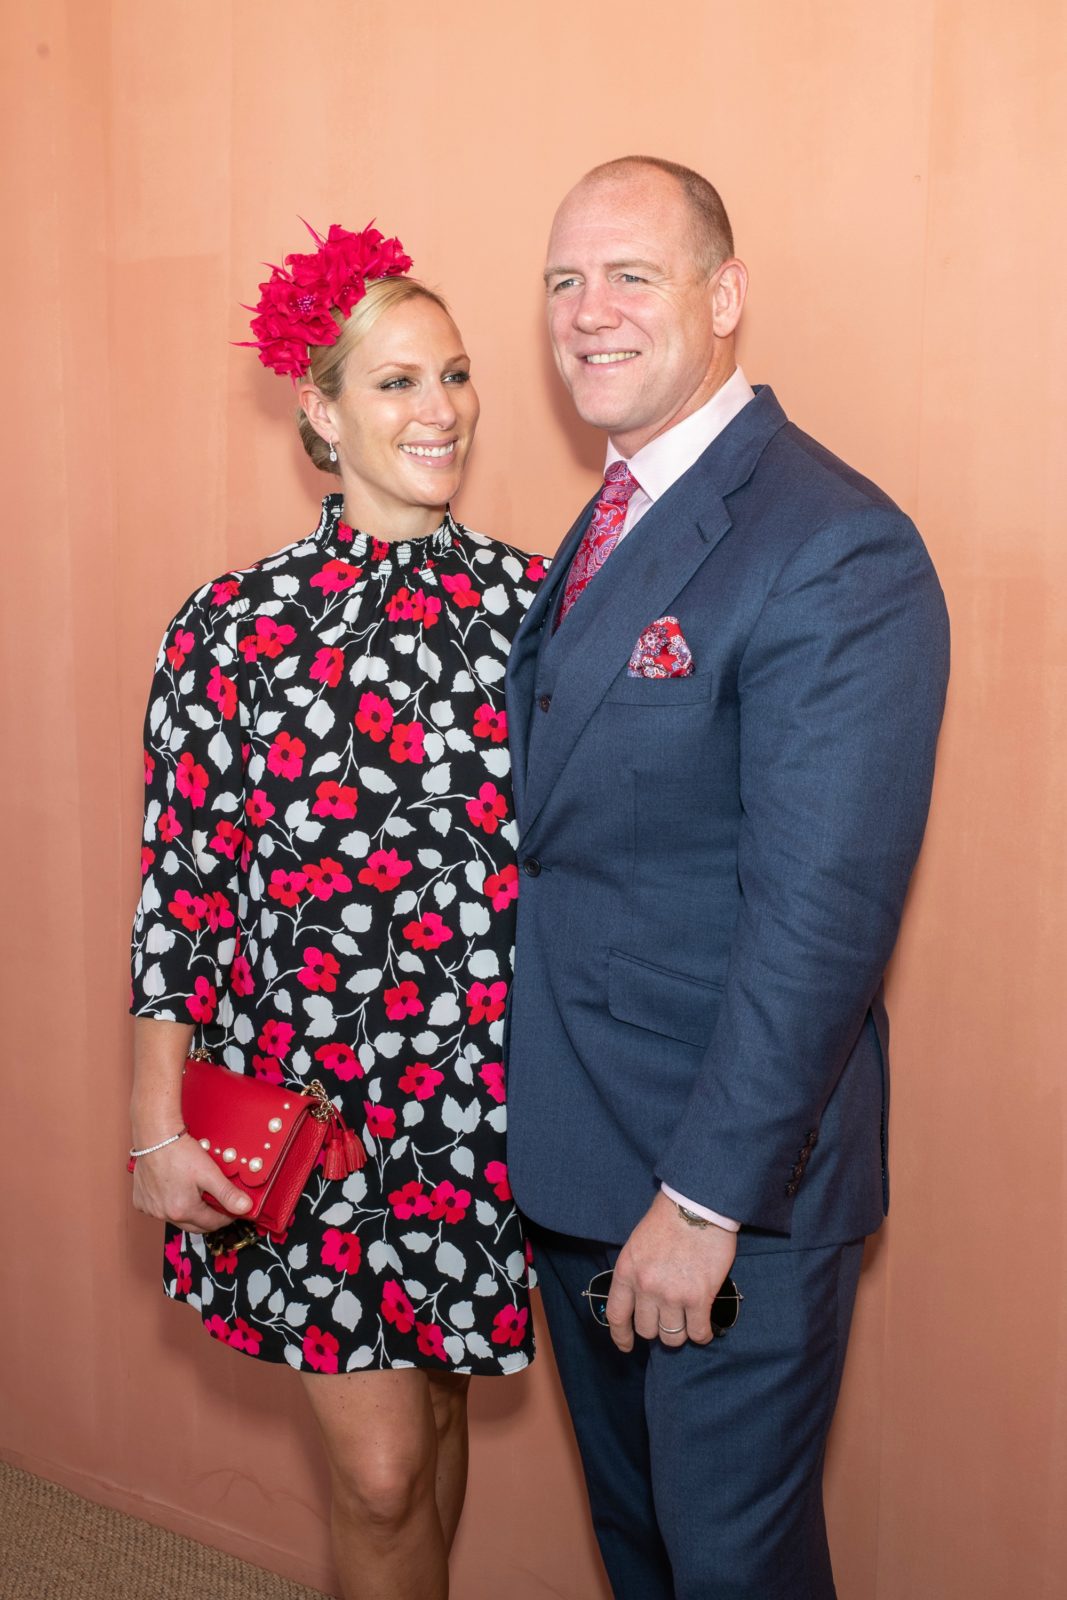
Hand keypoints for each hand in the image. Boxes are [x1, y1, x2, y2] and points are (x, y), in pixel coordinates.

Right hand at [131, 1135, 251, 1233]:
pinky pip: (160, 1210)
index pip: (212, 1224)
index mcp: (183, 1210)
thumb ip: (228, 1193)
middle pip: (194, 1225)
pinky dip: (169, 1204)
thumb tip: (245, 1208)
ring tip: (197, 1193)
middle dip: (209, 1217)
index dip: (226, 1217)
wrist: (155, 1136)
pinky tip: (175, 1191)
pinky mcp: (141, 1201)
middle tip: (218, 1203)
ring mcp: (151, 1209)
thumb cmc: (179, 1152)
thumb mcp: (209, 1173)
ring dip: (189, 1211)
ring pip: (176, 1219)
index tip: (232, 1209)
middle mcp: (164, 1214)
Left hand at [606, 1191, 736, 1350]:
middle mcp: (646, 1287)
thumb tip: (640, 1299)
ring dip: (680, 1332)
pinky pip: (698, 1332)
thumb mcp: (637, 1244)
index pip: (617, 1316)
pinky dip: (702, 1334)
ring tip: (687, 1321)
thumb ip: (635, 1273)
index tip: (627, 1345)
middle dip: (657, 1329)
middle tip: (668, 1319)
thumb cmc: (668, 1220)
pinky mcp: (698, 1297)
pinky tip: (704, 1327)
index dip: (621, 1336)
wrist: (697, 1206)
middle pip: (647, 1330)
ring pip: (672, 1336)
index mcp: (627, 1271)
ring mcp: (672, 1294)